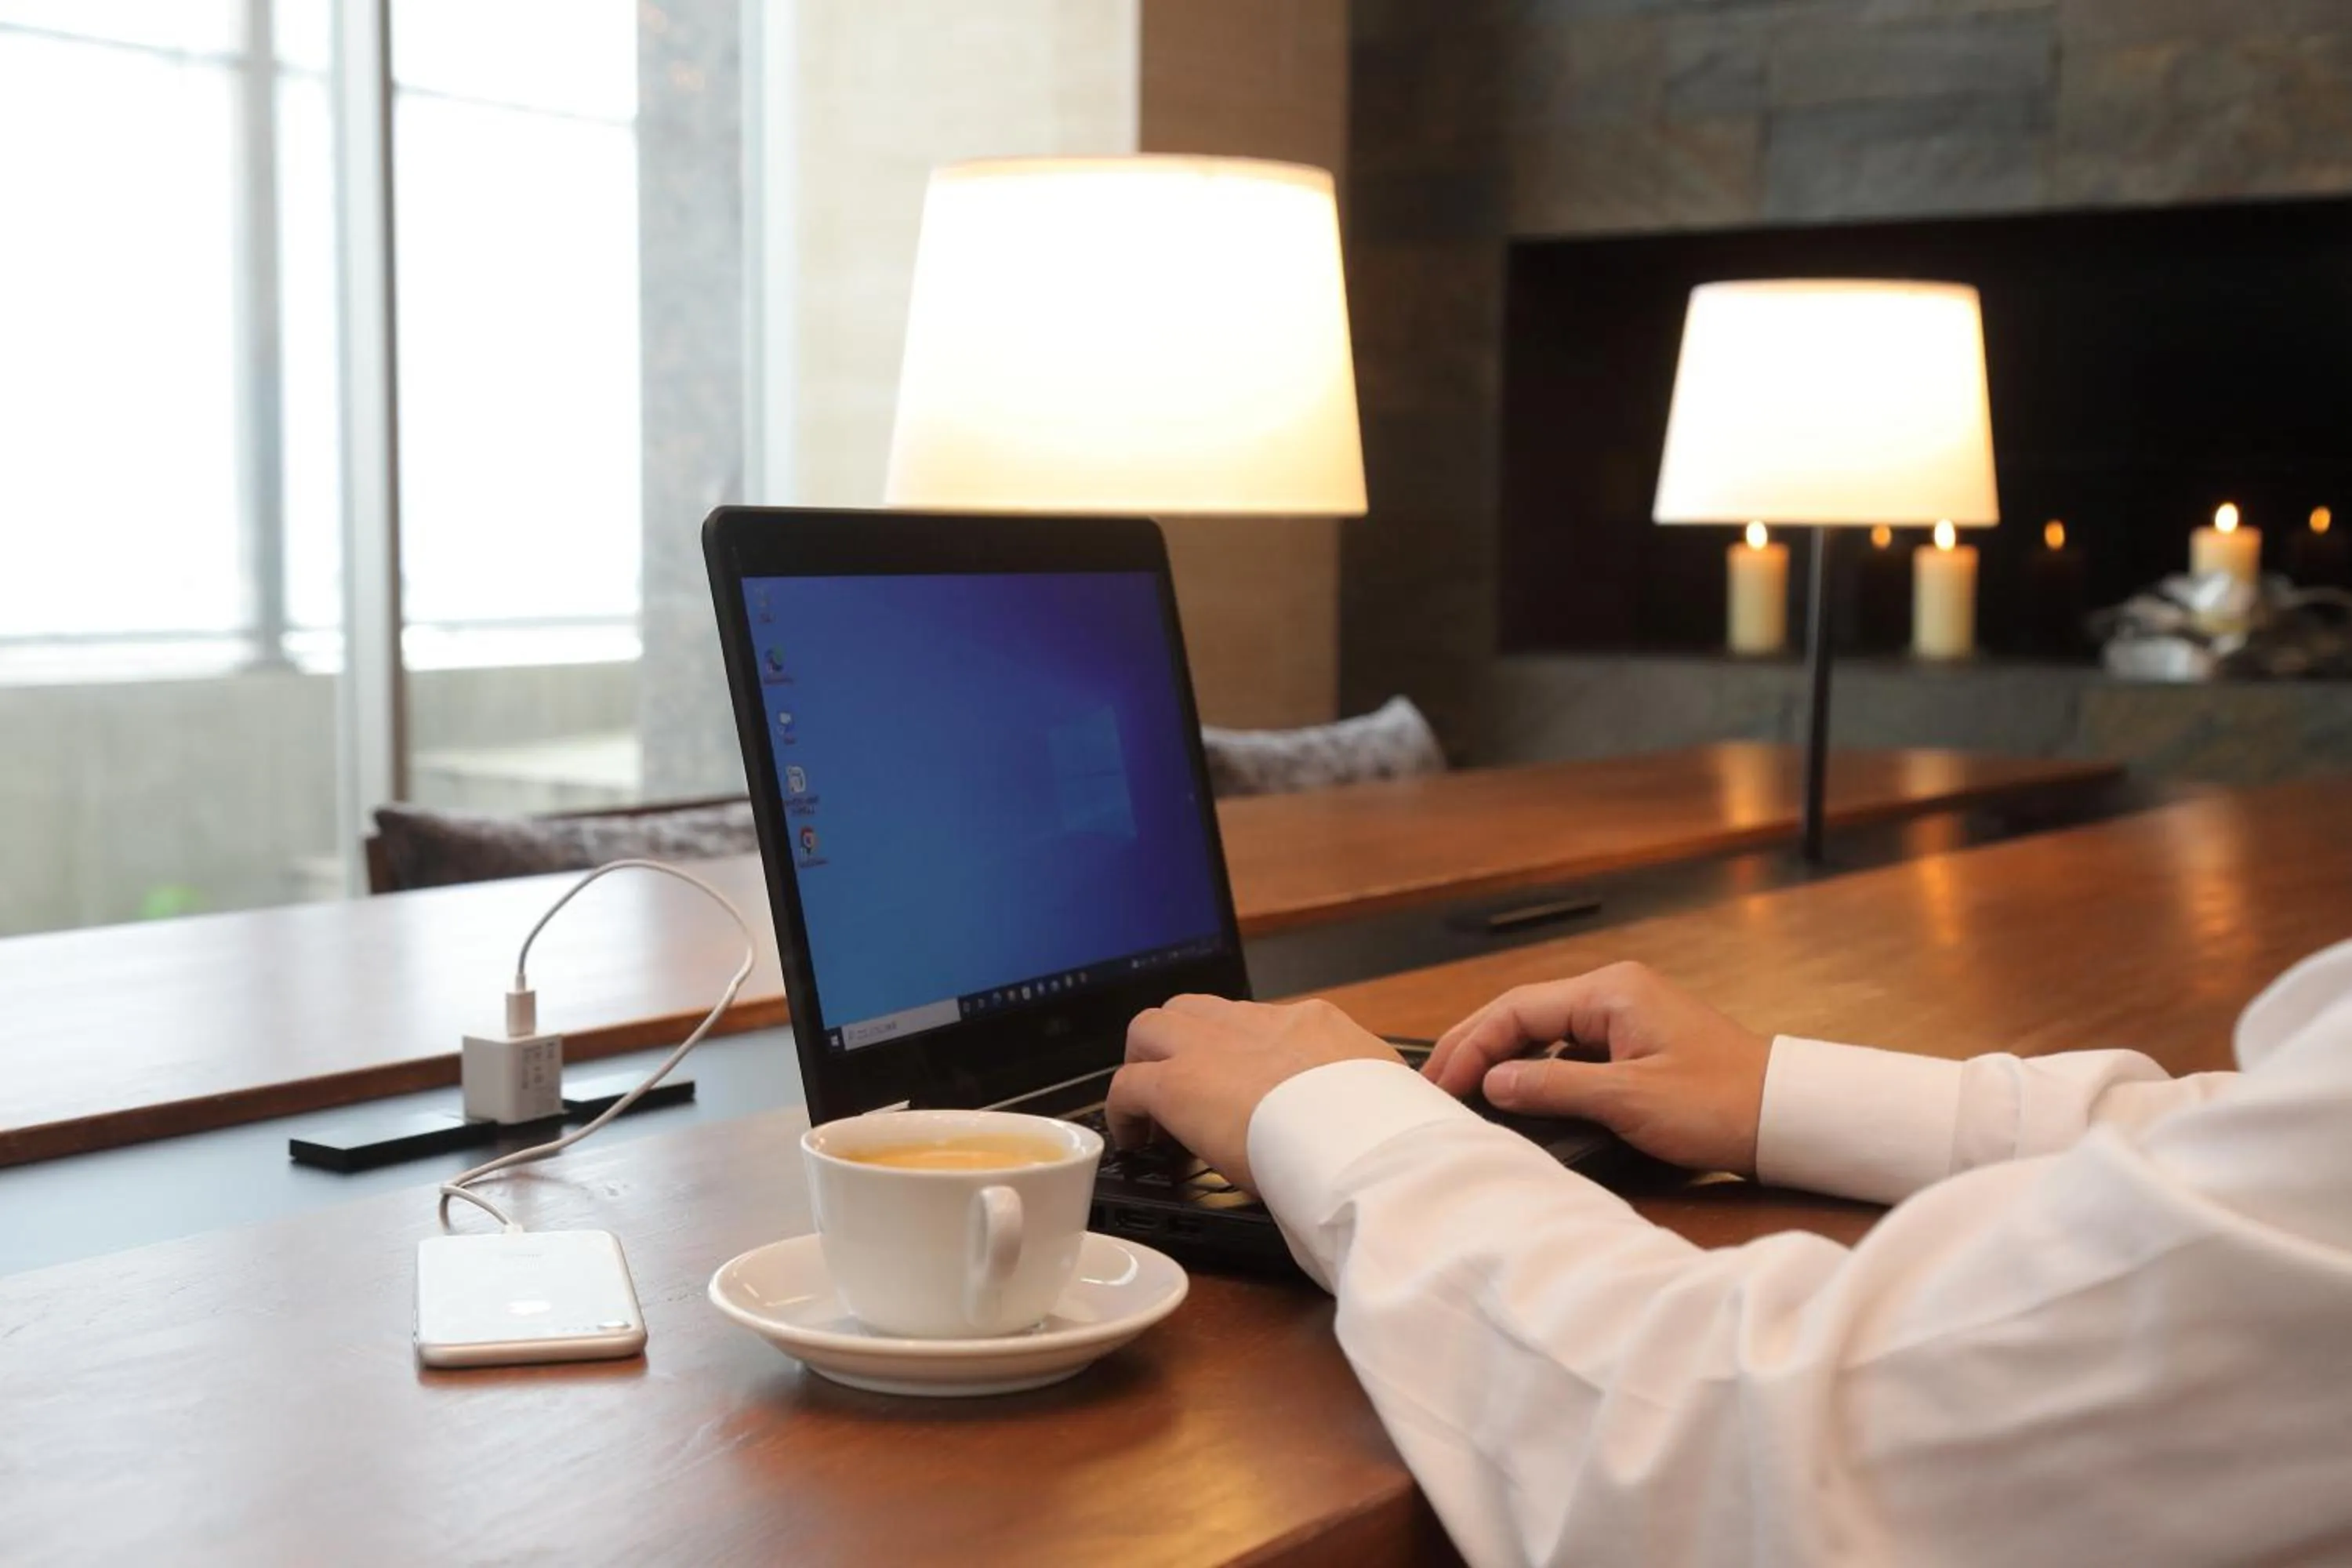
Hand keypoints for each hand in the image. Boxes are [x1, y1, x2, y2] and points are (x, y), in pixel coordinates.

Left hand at [1106, 996, 1403, 1192]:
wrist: (1363, 1140)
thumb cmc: (1384, 1130)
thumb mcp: (1390, 1095)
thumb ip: (1373, 1094)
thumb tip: (1389, 1114)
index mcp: (1312, 1024)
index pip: (1262, 1023)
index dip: (1242, 1054)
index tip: (1243, 1086)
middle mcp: (1258, 1023)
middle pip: (1197, 1010)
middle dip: (1182, 1044)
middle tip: (1186, 1088)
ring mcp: (1213, 1047)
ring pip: (1151, 1029)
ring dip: (1147, 1063)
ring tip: (1152, 1110)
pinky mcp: (1178, 1084)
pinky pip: (1127, 1085)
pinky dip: (1124, 1110)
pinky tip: (1134, 1140)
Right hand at [1421, 962, 1771, 1175]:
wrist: (1790, 1117)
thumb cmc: (1722, 1104)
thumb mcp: (1630, 1100)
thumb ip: (1555, 1087)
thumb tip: (1494, 1082)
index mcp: (1611, 992)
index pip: (1517, 1009)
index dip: (1471, 1046)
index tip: (1442, 1085)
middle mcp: (1615, 992)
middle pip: (1524, 1011)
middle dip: (1476, 1046)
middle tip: (1435, 1084)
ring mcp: (1627, 1015)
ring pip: (1544, 1029)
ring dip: (1503, 1057)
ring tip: (1464, 1090)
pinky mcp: (1638, 1043)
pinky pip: (1570, 1048)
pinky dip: (1536, 1068)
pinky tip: (1518, 1094)